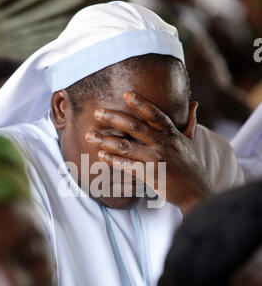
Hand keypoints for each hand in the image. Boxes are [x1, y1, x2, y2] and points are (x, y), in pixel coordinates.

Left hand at [85, 92, 212, 214]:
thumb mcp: (191, 141)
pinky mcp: (150, 175)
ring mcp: (156, 160)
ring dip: (105, 141)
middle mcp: (163, 144)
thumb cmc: (191, 165)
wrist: (195, 191)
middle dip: (114, 118)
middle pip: (135, 127)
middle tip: (97, 112)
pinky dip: (113, 161)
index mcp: (172, 134)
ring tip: (89, 136)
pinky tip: (100, 156)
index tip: (126, 94)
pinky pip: (127, 166)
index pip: (155, 114)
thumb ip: (190, 122)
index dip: (141, 103)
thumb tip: (194, 104)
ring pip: (126, 147)